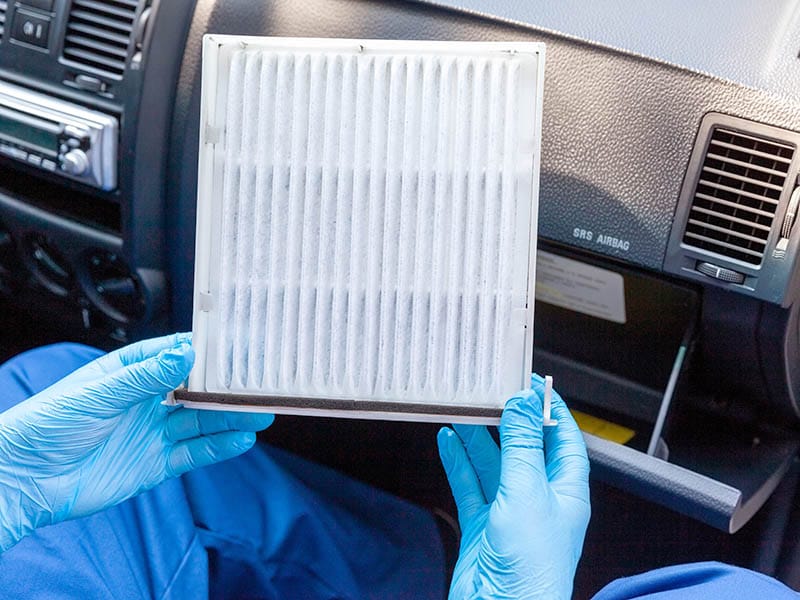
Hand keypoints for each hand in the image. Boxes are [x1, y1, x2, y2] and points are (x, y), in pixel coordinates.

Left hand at [0, 333, 273, 550]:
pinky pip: (194, 454)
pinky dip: (218, 448)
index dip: (207, 352)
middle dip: (228, 388)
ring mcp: (153, 433)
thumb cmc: (48, 425)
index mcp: (131, 372)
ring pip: (202, 422)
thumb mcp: (100, 393)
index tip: (239, 347)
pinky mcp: (155, 465)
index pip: (177, 355)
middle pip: (197, 390)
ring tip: (262, 413)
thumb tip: (186, 354)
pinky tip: (241, 440)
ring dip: (231, 418)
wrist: (25, 480)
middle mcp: (147, 400)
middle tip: (260, 385)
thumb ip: (146, 376)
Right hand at [437, 375, 590, 598]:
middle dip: (508, 421)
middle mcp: (539, 499)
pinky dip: (457, 463)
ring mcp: (509, 512)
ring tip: (463, 411)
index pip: (563, 440)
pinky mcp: (482, 526)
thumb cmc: (531, 568)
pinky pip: (469, 486)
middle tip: (490, 393)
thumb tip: (522, 404)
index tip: (533, 385)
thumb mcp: (528, 493)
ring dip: (478, 438)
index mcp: (565, 491)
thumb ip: (522, 446)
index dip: (550, 411)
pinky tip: (448, 442)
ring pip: (492, 465)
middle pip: (524, 449)